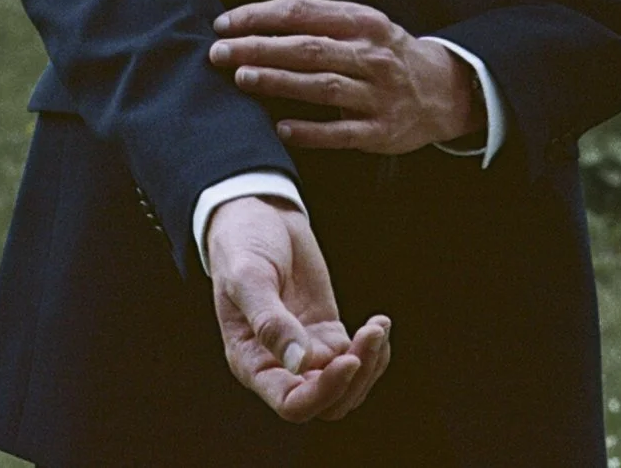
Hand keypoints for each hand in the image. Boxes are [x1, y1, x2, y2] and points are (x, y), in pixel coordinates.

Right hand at [206, 195, 391, 420]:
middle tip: (371, 334)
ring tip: (378, 326)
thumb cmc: (241, 246)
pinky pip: (357, 360)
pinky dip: (374, 349)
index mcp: (251, 362)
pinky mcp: (327, 332)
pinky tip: (380, 323)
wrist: (257, 216)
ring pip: (347, 387)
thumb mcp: (248, 278)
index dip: (324, 392)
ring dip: (370, 365)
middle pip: (327, 403)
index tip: (349, 358)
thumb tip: (299, 364)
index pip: (292, 403)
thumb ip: (271, 322)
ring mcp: (307, 350)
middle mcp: (279, 366)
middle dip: (355, 378)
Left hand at [210, 0, 480, 152]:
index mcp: (363, 22)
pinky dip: (310, 131)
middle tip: (219, 52)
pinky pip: (340, 132)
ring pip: (322, 86)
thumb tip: (254, 24)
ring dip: (279, 82)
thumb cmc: (386, 53)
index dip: (260, 16)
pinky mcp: (381, 131)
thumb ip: (319, 22)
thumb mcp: (363, 25)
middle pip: (307, 48)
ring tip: (241, 79)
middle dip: (258, 48)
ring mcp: (378, 95)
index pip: (302, 12)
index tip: (225, 24)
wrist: (444, 89)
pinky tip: (280, 128)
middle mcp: (372, 55)